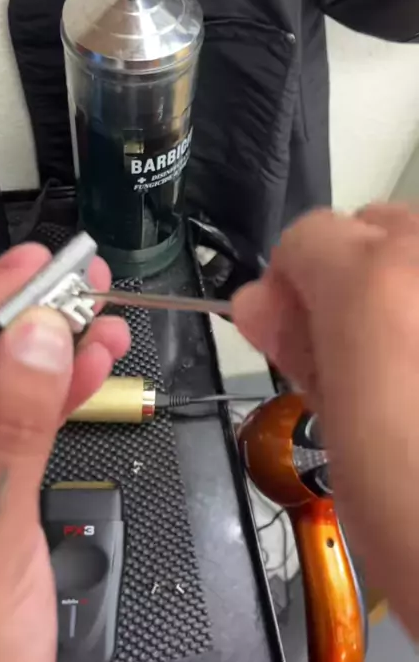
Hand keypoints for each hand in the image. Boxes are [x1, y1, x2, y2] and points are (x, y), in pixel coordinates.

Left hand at [0, 243, 129, 661]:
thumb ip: (12, 430)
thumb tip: (35, 341)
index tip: (38, 265)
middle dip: (28, 319)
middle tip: (78, 279)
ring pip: (4, 391)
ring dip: (54, 353)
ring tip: (99, 315)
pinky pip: (22, 426)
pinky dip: (61, 397)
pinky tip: (91, 367)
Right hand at [233, 204, 418, 637]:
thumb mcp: (338, 433)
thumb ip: (295, 347)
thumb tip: (258, 304)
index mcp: (373, 287)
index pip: (306, 237)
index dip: (293, 289)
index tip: (297, 332)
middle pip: (375, 227)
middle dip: (355, 280)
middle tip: (360, 357)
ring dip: (408, 292)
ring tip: (413, 374)